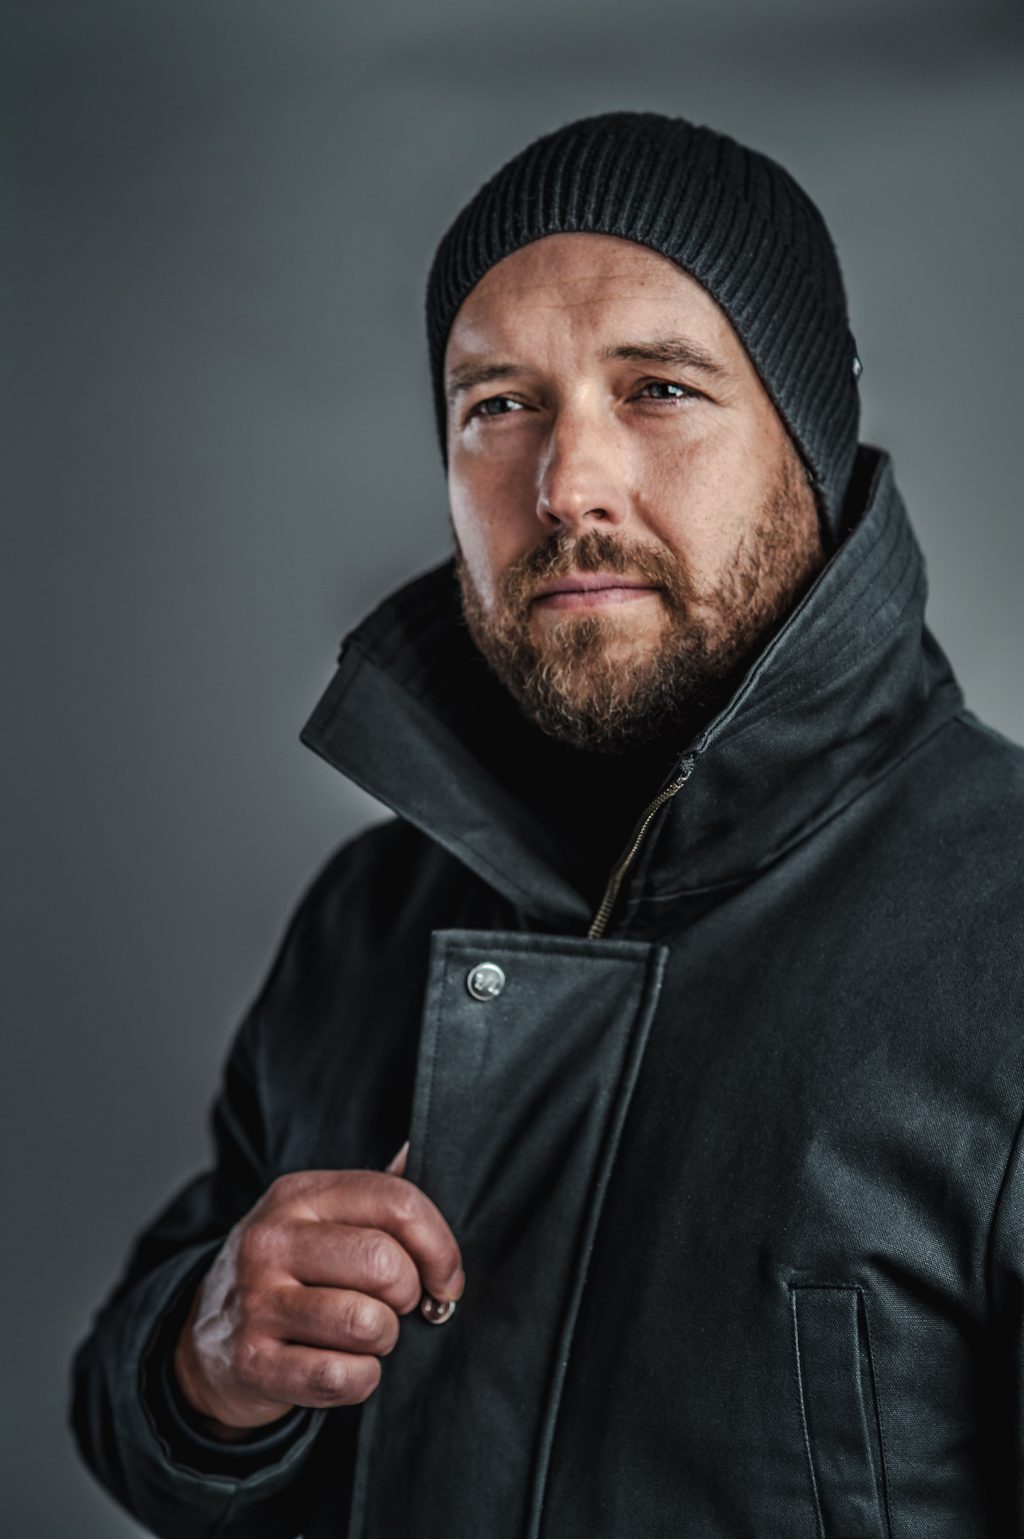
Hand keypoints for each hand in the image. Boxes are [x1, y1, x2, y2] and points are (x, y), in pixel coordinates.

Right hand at [172, 1143, 462, 1435]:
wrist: (207, 1341)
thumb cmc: (290, 1273)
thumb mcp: (321, 1218)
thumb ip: (376, 1192)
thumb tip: (424, 1146)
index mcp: (299, 1195)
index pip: (396, 1201)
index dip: (440, 1246)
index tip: (446, 1277)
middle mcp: (271, 1240)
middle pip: (385, 1263)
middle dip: (409, 1295)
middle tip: (398, 1306)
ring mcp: (256, 1302)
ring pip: (365, 1323)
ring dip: (384, 1339)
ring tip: (367, 1335)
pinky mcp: (251, 1363)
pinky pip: (339, 1376)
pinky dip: (362, 1379)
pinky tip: (349, 1368)